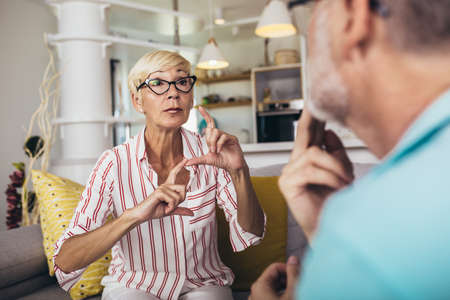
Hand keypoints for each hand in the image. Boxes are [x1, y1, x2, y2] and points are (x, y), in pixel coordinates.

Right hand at [127, 159, 193, 222]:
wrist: (142, 215)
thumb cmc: (154, 211)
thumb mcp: (170, 210)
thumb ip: (180, 209)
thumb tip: (192, 213)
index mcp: (167, 187)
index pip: (174, 173)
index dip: (180, 166)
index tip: (186, 159)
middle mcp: (165, 185)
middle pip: (183, 188)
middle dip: (181, 200)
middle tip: (171, 206)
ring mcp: (162, 188)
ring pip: (178, 196)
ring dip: (174, 206)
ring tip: (166, 208)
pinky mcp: (159, 192)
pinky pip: (173, 200)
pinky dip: (170, 207)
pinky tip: (164, 209)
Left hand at [186, 106, 245, 171]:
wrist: (232, 167)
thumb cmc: (222, 162)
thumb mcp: (207, 160)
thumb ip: (197, 160)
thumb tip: (186, 163)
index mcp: (215, 137)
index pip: (210, 123)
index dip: (205, 115)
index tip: (200, 107)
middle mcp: (221, 135)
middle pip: (211, 129)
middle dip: (209, 140)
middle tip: (211, 150)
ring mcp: (227, 136)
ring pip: (216, 132)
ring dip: (213, 142)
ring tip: (215, 151)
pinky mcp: (233, 139)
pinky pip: (224, 137)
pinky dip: (219, 144)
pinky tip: (220, 151)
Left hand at [249, 256, 299, 299]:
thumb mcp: (291, 292)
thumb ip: (293, 274)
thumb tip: (293, 259)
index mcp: (259, 285)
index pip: (275, 267)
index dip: (288, 268)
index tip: (298, 273)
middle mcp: (255, 292)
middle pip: (274, 277)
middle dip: (288, 278)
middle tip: (299, 283)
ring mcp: (257, 299)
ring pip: (274, 287)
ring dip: (286, 287)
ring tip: (296, 291)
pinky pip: (272, 295)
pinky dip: (281, 294)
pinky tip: (289, 297)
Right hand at [279, 110, 353, 240]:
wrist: (331, 228)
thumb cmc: (336, 203)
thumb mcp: (341, 172)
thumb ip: (335, 152)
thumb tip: (329, 132)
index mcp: (306, 161)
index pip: (308, 134)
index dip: (312, 117)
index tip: (315, 101)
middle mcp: (294, 164)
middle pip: (304, 135)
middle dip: (313, 119)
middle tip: (316, 105)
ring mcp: (288, 173)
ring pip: (314, 154)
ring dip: (336, 167)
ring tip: (346, 181)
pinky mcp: (287, 183)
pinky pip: (310, 169)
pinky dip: (329, 177)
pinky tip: (338, 186)